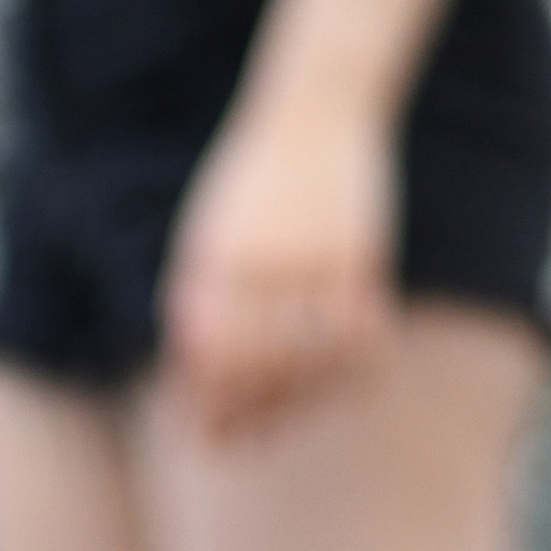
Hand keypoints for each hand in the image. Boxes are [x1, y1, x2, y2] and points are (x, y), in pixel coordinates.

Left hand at [160, 91, 395, 436]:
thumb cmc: (252, 186)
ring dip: (302, 399)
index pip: (207, 358)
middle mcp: (258, 262)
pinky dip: (356, 367)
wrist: (311, 107)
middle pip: (256, 365)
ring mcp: (311, 256)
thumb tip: (192, 388)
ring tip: (293, 416)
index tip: (210, 440)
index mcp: (212, 260)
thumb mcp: (209, 239)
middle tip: (251, 443)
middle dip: (252, 414)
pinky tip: (349, 388)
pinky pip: (358, 330)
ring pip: (306, 358)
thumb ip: (197, 305)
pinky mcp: (359, 250)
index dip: (207, 407)